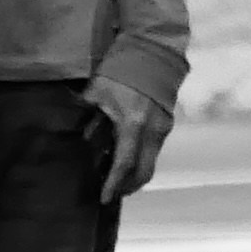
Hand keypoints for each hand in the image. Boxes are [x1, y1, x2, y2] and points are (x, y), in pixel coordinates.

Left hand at [79, 74, 172, 200]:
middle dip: (127, 187)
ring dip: (134, 174)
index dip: (113, 183)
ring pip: (151, 163)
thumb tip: (84, 142)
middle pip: (143, 172)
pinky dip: (140, 160)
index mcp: (133, 122)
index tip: (104, 198)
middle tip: (110, 193)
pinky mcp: (167, 124)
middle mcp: (153, 130)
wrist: (151, 53)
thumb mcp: (97, 93)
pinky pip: (154, 151)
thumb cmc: (119, 72)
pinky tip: (124, 157)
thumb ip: (90, 119)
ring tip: (114, 177)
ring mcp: (163, 128)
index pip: (124, 163)